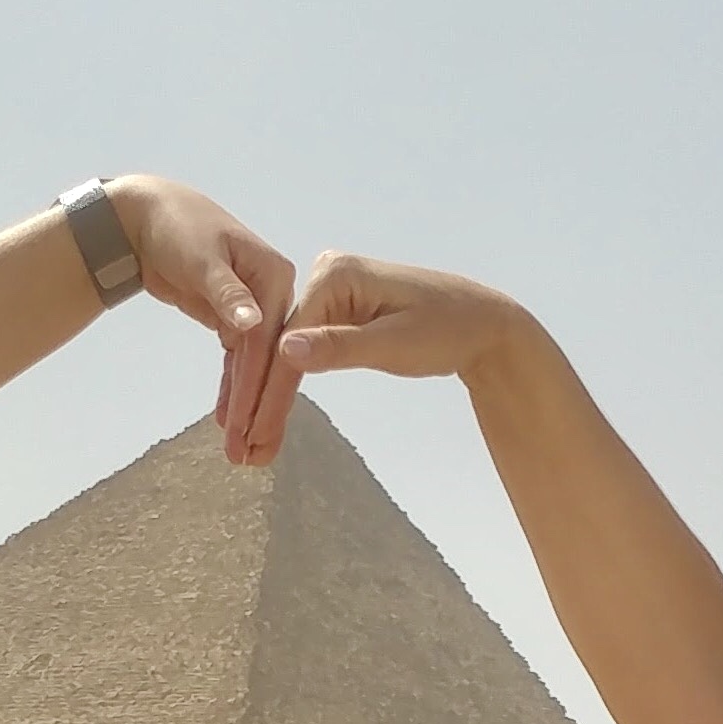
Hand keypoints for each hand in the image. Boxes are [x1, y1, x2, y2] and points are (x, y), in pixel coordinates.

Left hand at [110, 179, 296, 466]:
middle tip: (249, 455)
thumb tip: (253, 324)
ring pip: (254, 366)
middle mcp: (272, 294)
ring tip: (240, 452)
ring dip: (247, 408)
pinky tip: (231, 422)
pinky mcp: (232, 318)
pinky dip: (234, 390)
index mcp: (275, 277)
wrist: (145, 217)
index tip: (248, 428)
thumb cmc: (175, 228)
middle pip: (269, 360)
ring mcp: (254, 307)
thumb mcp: (201, 259)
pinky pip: (237, 361)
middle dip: (258, 410)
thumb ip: (227, 294)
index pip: (269, 342)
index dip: (258, 388)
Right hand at [260, 251, 526, 451]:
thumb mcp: (394, 344)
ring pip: (291, 351)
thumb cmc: (447, 330)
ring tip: (249, 445)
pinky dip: (290, 385)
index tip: (249, 431)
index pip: (290, 336)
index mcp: (336, 273)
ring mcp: (330, 291)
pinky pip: (308, 350)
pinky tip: (267, 415)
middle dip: (262, 399)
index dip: (269, 388)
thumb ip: (340, 347)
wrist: (482, 324)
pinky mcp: (338, 309)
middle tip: (239, 451)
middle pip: (283, 343)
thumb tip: (285, 351)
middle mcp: (326, 273)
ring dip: (269, 397)